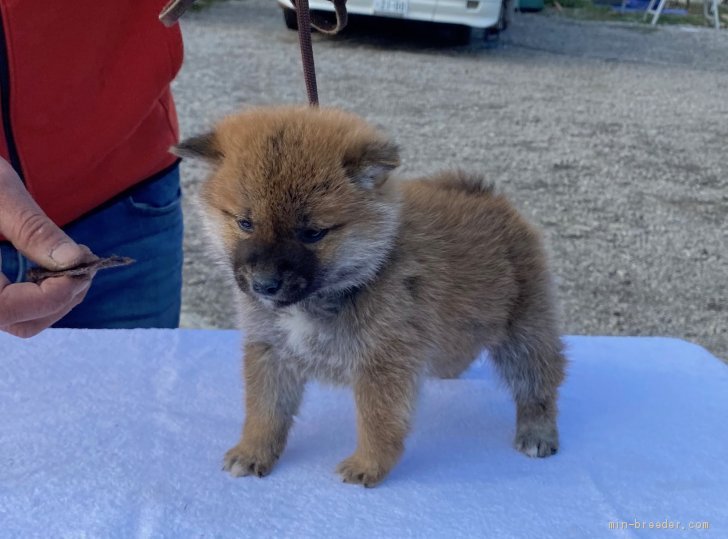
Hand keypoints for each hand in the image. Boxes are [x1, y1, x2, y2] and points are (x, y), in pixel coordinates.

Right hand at [0, 158, 95, 337]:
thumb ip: (32, 229)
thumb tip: (72, 260)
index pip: (7, 311)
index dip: (53, 296)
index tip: (83, 264)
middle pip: (20, 323)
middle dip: (60, 297)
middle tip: (83, 260)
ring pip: (19, 318)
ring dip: (53, 295)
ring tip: (70, 258)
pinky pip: (12, 303)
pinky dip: (37, 289)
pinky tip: (49, 263)